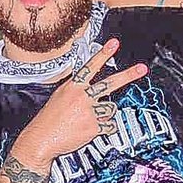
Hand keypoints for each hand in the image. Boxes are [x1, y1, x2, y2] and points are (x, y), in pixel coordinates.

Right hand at [13, 40, 148, 169]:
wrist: (40, 139)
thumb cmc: (48, 120)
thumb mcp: (58, 97)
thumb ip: (75, 90)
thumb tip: (88, 87)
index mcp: (72, 87)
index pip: (90, 66)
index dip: (103, 54)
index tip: (114, 43)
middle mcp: (82, 97)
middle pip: (110, 83)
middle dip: (129, 75)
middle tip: (142, 69)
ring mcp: (89, 111)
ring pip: (111, 108)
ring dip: (105, 114)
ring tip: (90, 119)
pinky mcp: (94, 126)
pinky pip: (110, 125)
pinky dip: (105, 129)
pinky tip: (92, 129)